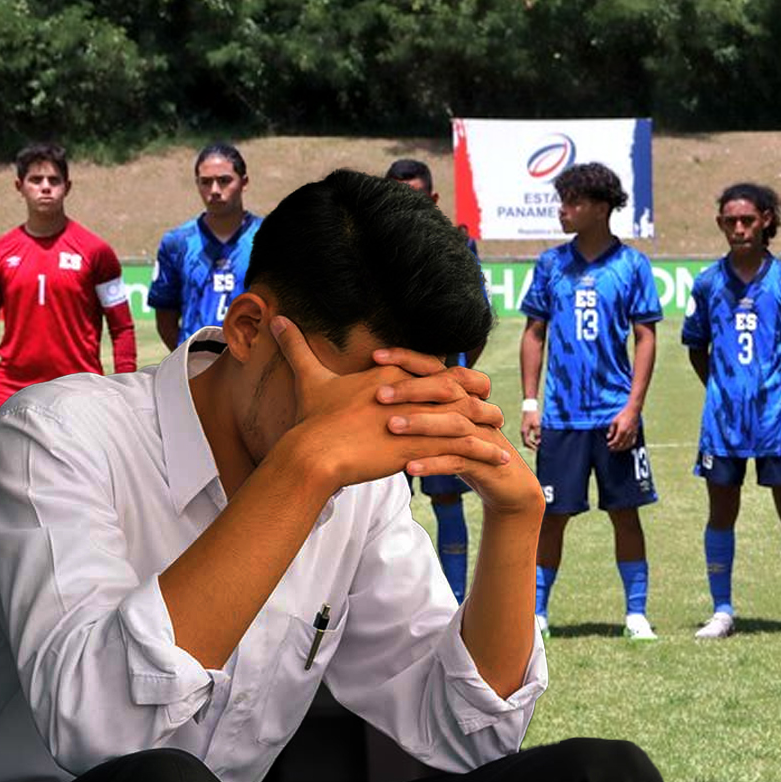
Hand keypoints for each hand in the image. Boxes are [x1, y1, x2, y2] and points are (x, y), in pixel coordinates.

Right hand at [270, 317, 510, 492]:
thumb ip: (296, 348)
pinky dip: (487, 453)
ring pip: (467, 417)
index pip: (434, 371)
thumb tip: (276, 319)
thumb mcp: (309, 378)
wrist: (312, 454)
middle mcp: (412, 392)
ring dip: (488, 426)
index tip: (467, 386)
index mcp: (393, 376)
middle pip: (459, 388)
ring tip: (505, 436)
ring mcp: (419, 419)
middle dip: (480, 397)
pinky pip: (465, 448)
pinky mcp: (423, 446)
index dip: (453, 379)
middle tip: (495, 407)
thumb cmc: (311, 420)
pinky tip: (503, 462)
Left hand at [364, 339, 543, 516]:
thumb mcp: (444, 419)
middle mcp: (472, 409)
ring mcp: (479, 435)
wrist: (505, 479)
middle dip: (413, 389)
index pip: (435, 367)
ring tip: (391, 426)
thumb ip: (420, 401)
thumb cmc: (463, 446)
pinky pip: (458, 461)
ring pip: (453, 423)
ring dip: (422, 423)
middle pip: (447, 389)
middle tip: (380, 394)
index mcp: (460, 394)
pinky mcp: (484, 463)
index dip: (408, 358)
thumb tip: (379, 385)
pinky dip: (434, 464)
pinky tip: (408, 468)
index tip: (376, 356)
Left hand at [604, 407, 639, 451]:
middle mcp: (627, 434)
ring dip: (621, 448)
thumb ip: (611, 430)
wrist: (633, 411)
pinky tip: (625, 446)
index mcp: (621, 430)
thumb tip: (608, 437)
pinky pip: (632, 442)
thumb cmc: (623, 414)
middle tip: (611, 448)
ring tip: (617, 448)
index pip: (616, 441)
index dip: (611, 444)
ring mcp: (632, 434)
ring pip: (627, 445)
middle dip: (615, 448)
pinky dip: (628, 445)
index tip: (608, 445)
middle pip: (621, 444)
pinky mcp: (635, 433)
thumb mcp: (614, 421)